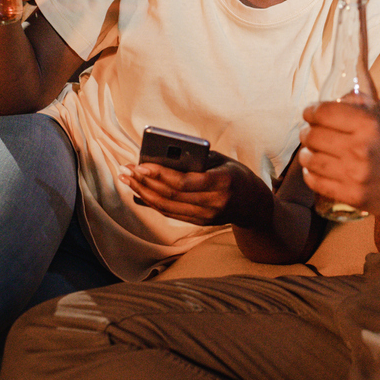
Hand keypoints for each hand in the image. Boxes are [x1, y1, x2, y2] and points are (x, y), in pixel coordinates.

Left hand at [122, 151, 272, 227]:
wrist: (253, 204)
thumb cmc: (234, 174)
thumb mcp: (220, 160)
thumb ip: (195, 159)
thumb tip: (160, 157)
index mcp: (223, 182)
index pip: (185, 182)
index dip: (160, 174)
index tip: (140, 164)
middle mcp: (215, 203)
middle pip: (171, 195)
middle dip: (145, 182)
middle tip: (125, 170)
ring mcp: (206, 216)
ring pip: (167, 207)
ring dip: (143, 192)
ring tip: (126, 179)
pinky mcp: (199, 222)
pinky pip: (170, 212)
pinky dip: (152, 202)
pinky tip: (138, 191)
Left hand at [297, 100, 379, 215]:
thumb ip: (361, 103)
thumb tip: (336, 98)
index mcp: (369, 124)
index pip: (324, 113)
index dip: (310, 111)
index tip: (309, 113)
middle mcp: (360, 148)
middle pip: (314, 136)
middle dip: (307, 132)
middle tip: (309, 133)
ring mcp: (355, 174)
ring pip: (311, 160)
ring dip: (306, 153)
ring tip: (310, 151)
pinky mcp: (353, 196)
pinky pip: (317, 183)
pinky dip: (310, 174)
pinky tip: (314, 169)